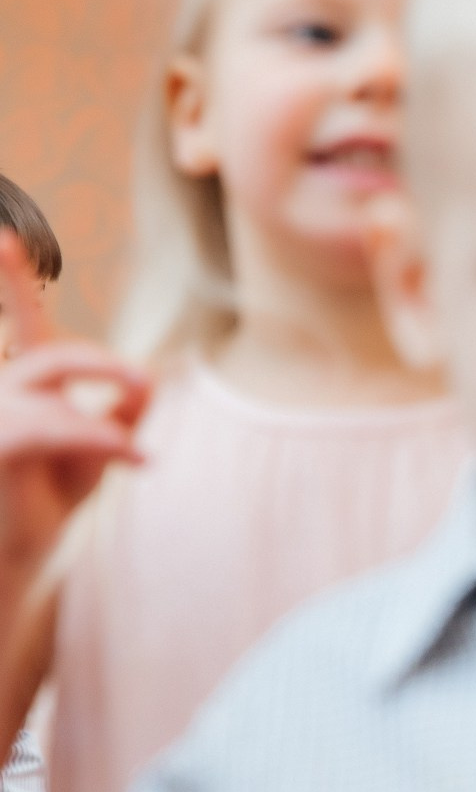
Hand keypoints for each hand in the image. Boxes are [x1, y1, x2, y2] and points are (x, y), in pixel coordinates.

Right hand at [0, 233, 150, 577]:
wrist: (19, 553)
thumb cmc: (50, 496)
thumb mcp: (99, 446)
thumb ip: (122, 407)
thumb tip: (146, 375)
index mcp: (22, 382)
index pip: (25, 325)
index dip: (14, 281)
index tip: (5, 238)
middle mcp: (0, 391)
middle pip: (51, 350)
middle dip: (102, 364)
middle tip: (138, 385)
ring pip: (49, 384)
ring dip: (101, 415)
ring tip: (135, 448)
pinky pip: (52, 424)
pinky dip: (99, 437)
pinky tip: (135, 457)